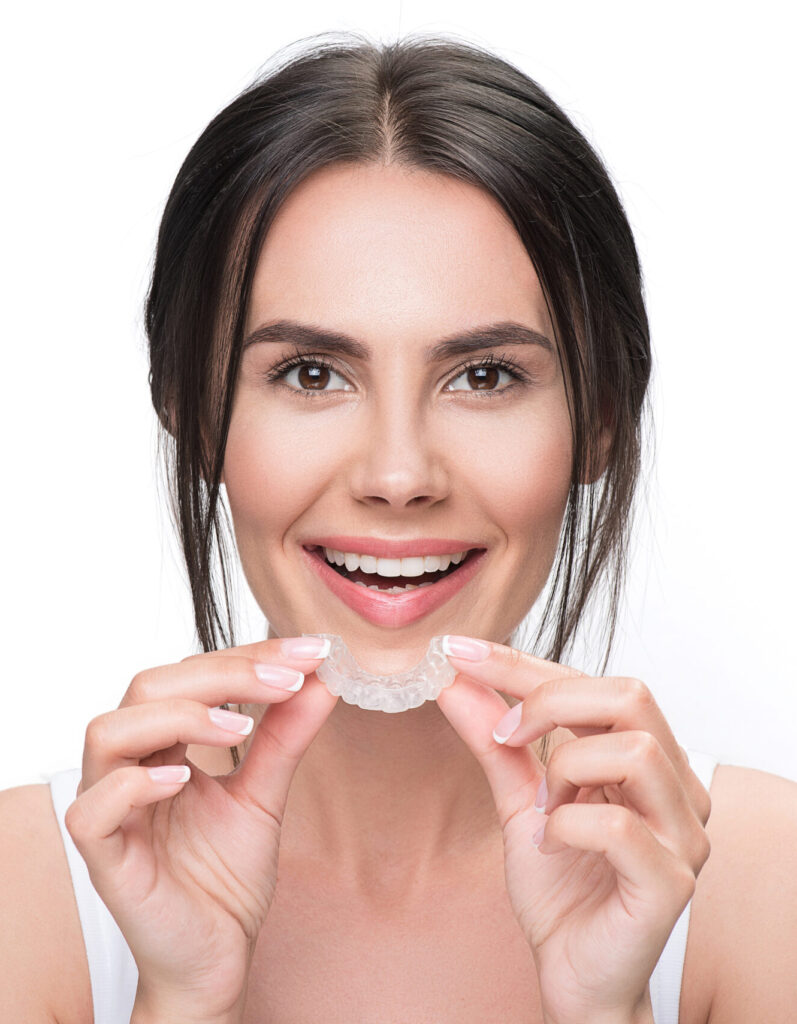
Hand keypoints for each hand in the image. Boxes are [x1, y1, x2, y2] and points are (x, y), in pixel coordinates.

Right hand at [64, 637, 337, 1021]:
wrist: (218, 957)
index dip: (250, 656)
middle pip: (149, 687)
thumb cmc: (226, 877)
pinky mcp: (104, 857)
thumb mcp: (265, 794)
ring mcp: (112, 810)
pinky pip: (93, 810)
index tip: (311, 651)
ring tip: (240, 728)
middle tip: (286, 680)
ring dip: (178, 716)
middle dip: (222, 673)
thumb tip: (322, 676)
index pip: (193, 674)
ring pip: (108, 732)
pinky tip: (182, 781)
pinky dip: (133, 785)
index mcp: (163, 744)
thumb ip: (285, 737)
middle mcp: (130, 765)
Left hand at [435, 637, 710, 1023]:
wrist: (573, 973)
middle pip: (630, 696)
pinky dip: (568, 826)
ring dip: (567, 770)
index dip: (523, 663)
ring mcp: (682, 834)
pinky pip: (619, 826)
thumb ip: (495, 741)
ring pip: (634, 751)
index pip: (595, 683)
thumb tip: (454, 680)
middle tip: (506, 735)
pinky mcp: (672, 882)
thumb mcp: (518, 800)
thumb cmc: (560, 887)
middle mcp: (676, 786)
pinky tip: (552, 844)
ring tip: (545, 807)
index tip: (460, 650)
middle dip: (550, 702)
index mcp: (646, 757)